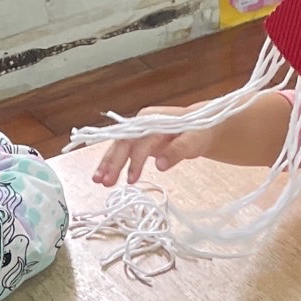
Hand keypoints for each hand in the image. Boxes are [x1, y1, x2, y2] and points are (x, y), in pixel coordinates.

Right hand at [91, 111, 214, 186]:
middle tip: (105, 182)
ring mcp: (139, 131)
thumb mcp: (194, 141)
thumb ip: (177, 151)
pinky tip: (103, 176)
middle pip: (124, 142)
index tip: (132, 179)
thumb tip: (159, 165)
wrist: (202, 125)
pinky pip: (122, 152)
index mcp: (155, 119)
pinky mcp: (138, 140)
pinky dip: (113, 164)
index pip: (141, 140)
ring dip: (108, 164)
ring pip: (119, 147)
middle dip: (114, 162)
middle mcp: (143, 122)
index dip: (135, 160)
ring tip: (98, 181)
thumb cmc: (199, 132)